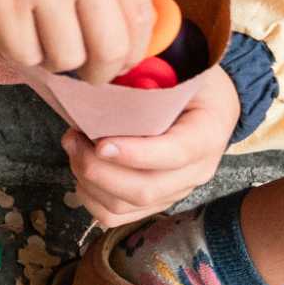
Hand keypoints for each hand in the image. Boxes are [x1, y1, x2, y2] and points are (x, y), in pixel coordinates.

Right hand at [0, 0, 155, 81]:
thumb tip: (112, 13)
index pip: (141, 17)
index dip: (131, 51)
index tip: (115, 58)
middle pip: (110, 49)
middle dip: (98, 71)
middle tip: (83, 71)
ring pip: (65, 57)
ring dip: (52, 60)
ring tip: (38, 41)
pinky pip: (22, 52)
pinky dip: (18, 53)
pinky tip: (10, 34)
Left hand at [61, 64, 240, 228]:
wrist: (210, 107)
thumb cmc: (191, 83)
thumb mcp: (183, 68)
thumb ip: (154, 74)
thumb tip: (107, 75)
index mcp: (207, 134)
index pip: (175, 153)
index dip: (135, 153)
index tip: (100, 142)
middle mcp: (196, 171)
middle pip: (144, 189)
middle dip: (97, 168)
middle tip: (73, 138)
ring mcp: (176, 190)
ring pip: (125, 205)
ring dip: (87, 180)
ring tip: (73, 147)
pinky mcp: (155, 201)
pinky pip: (116, 216)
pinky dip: (90, 197)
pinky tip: (81, 170)